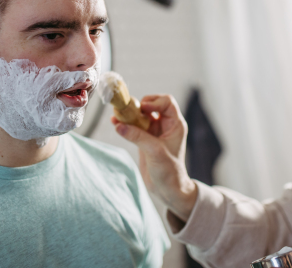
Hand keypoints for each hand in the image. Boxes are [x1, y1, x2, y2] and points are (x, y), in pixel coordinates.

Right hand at [111, 94, 197, 221]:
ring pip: (141, 115)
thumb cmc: (169, 171)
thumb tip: (119, 125)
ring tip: (117, 115)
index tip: (142, 109)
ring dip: (129, 114)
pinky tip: (115, 124)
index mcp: (175, 124)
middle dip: (138, 106)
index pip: (167, 102)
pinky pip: (134, 126)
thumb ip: (137, 136)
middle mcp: (165, 125)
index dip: (154, 102)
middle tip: (127, 111)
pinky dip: (125, 124)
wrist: (167, 189)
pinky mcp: (144, 139)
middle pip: (152, 105)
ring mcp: (154, 132)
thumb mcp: (155, 152)